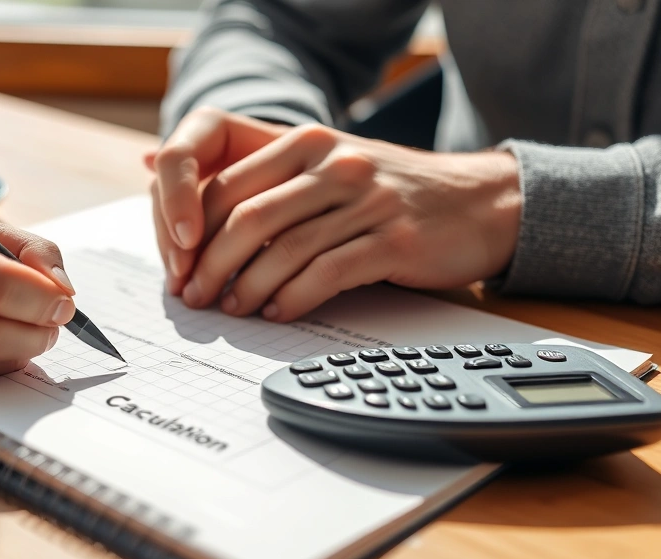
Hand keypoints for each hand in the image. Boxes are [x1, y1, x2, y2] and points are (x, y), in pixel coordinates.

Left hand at [147, 108, 521, 321]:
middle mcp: (335, 165)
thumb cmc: (391, 193)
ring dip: (248, 288)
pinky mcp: (394, 240)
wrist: (480, 201)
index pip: (229, 184)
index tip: (180, 264)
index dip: (194, 230)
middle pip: (249, 219)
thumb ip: (268, 180)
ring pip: (285, 251)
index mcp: (308, 143)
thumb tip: (181, 185)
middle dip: (211, 264)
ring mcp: (367, 202)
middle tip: (194, 296)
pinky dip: (294, 298)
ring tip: (232, 309)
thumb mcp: (330, 168)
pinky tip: (278, 312)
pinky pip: (327, 274)